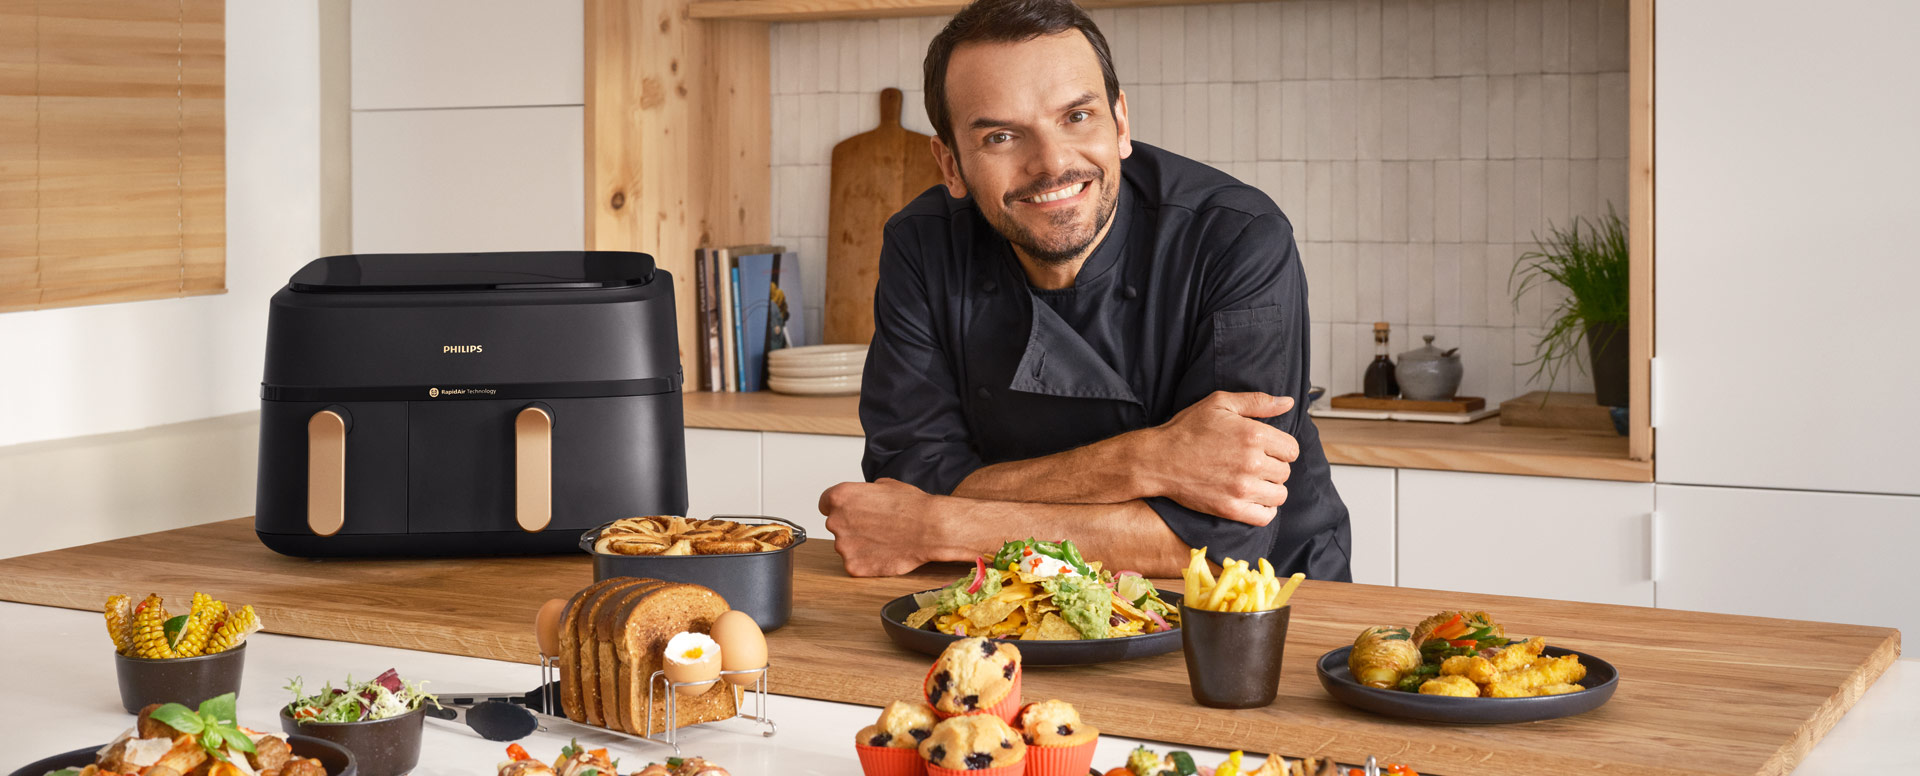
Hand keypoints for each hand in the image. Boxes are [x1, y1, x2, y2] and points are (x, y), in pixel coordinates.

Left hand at [819, 478, 937, 576]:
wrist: (929, 528)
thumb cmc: (911, 506)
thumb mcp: (885, 485)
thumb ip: (864, 493)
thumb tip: (862, 500)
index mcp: (840, 497)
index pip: (825, 504)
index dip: (839, 508)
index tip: (849, 513)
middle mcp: (836, 521)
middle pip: (836, 526)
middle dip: (852, 527)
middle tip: (876, 528)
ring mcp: (843, 546)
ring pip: (846, 546)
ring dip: (860, 545)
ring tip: (884, 540)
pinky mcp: (853, 567)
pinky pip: (855, 564)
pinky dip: (867, 561)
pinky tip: (885, 553)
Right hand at [1140, 391, 1300, 526]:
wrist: (1158, 459)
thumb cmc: (1187, 429)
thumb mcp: (1220, 403)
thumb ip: (1257, 401)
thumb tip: (1288, 402)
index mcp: (1253, 435)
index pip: (1292, 449)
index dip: (1281, 449)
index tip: (1267, 450)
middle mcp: (1251, 462)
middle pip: (1285, 472)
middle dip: (1273, 468)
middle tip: (1254, 465)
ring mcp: (1241, 488)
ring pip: (1279, 495)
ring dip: (1270, 489)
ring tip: (1254, 482)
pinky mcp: (1230, 509)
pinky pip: (1265, 517)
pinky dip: (1263, 511)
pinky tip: (1252, 500)